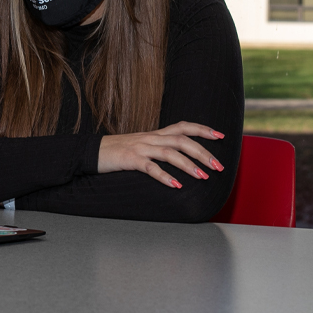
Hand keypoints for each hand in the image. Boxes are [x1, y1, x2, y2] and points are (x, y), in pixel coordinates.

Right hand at [98, 121, 224, 188]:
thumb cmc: (118, 151)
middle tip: (218, 166)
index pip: (183, 126)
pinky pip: (150, 168)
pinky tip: (176, 185)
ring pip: (170, 153)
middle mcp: (150, 138)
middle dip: (203, 152)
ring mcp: (140, 148)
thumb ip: (159, 148)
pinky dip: (165, 177)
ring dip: (188, 165)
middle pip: (182, 140)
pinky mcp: (130, 160)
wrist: (92, 152)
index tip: (220, 136)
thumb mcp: (141, 145)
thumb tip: (180, 157)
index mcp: (154, 134)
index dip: (202, 129)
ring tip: (203, 176)